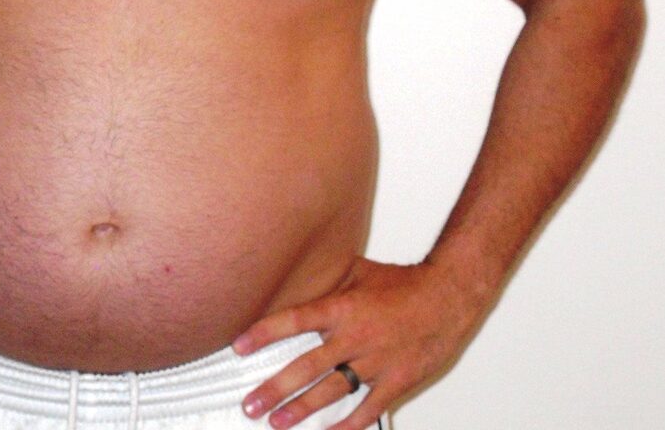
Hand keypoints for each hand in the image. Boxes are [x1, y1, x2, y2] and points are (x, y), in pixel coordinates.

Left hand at [231, 257, 484, 429]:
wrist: (447, 297)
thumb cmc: (403, 283)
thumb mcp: (358, 271)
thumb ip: (328, 279)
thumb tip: (298, 274)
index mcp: (342, 307)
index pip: (294, 320)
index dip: (264, 333)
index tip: (238, 347)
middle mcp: (354, 336)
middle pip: (306, 367)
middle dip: (275, 388)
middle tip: (251, 404)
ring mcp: (375, 363)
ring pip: (331, 392)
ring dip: (301, 409)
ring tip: (276, 422)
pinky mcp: (396, 381)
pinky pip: (366, 409)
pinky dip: (346, 425)